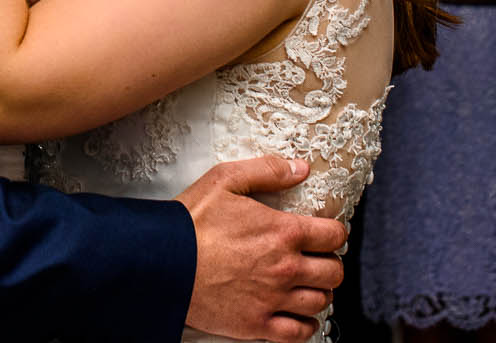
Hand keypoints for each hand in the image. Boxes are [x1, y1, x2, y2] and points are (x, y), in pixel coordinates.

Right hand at [179, 155, 345, 342]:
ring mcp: (273, 299)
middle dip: (329, 263)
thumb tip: (301, 168)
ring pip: (321, 301)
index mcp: (283, 232)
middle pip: (334, 272)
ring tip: (307, 285)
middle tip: (316, 259)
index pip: (334, 236)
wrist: (161, 262)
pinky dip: (306, 325)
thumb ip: (267, 171)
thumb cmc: (190, 221)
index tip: (324, 234)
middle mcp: (285, 268)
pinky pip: (300, 333)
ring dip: (319, 292)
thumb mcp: (225, 180)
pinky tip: (299, 315)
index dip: (333, 233)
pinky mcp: (257, 324)